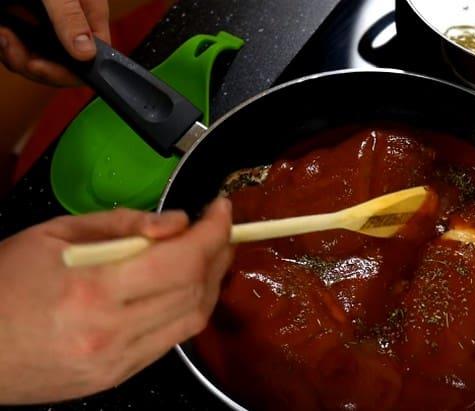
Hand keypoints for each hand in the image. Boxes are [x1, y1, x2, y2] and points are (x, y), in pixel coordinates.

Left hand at [0, 0, 110, 85]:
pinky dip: (9, 47)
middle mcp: (72, 26)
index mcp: (90, 17)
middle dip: (33, 65)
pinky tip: (3, 33)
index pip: (91, 60)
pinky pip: (22, 50)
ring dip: (16, 57)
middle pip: (62, 66)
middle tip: (10, 45)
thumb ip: (72, 18)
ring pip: (39, 61)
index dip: (66, 72)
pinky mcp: (28, 25)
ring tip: (4, 35)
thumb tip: (87, 54)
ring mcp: (49, 27)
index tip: (38, 67)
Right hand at [0, 198, 233, 403]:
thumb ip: (123, 224)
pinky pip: (171, 340)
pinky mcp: (118, 377)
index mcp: (94, 288)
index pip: (182, 259)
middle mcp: (113, 330)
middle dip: (218, 252)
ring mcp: (118, 360)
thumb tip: (178, 222)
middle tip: (217, 227)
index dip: (213, 231)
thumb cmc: (4, 282)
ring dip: (210, 282)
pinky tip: (183, 287)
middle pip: (195, 289)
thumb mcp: (54, 234)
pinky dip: (188, 308)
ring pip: (193, 319)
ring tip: (208, 254)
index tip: (220, 208)